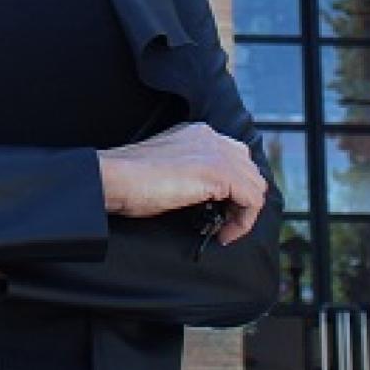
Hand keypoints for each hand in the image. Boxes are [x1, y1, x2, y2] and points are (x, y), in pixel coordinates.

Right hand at [95, 122, 266, 245]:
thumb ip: (191, 172)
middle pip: (250, 170)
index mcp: (197, 134)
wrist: (114, 178)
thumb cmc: (129, 181)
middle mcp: (210, 137)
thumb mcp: (168, 169)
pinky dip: (243, 223)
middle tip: (222, 223)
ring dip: (244, 213)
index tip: (218, 212)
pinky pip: (251, 200)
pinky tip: (223, 235)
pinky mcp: (218, 173)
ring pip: (255, 185)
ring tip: (222, 231)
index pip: (234, 157)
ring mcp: (215, 153)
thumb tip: (206, 196)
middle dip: (242, 199)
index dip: (233, 188)